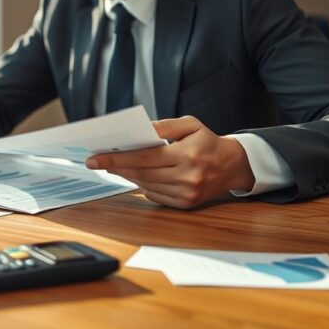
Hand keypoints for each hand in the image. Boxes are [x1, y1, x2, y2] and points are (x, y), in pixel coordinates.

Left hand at [85, 115, 254, 208]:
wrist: (232, 165)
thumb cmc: (208, 142)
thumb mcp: (190, 125)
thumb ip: (164, 126)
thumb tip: (141, 131)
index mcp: (186, 155)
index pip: (144, 158)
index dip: (117, 158)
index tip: (96, 158)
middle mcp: (186, 177)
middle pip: (141, 174)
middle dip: (116, 167)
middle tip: (97, 161)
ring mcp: (186, 193)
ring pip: (146, 185)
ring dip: (127, 176)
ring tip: (115, 166)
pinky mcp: (185, 204)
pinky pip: (155, 196)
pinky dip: (143, 185)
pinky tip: (137, 175)